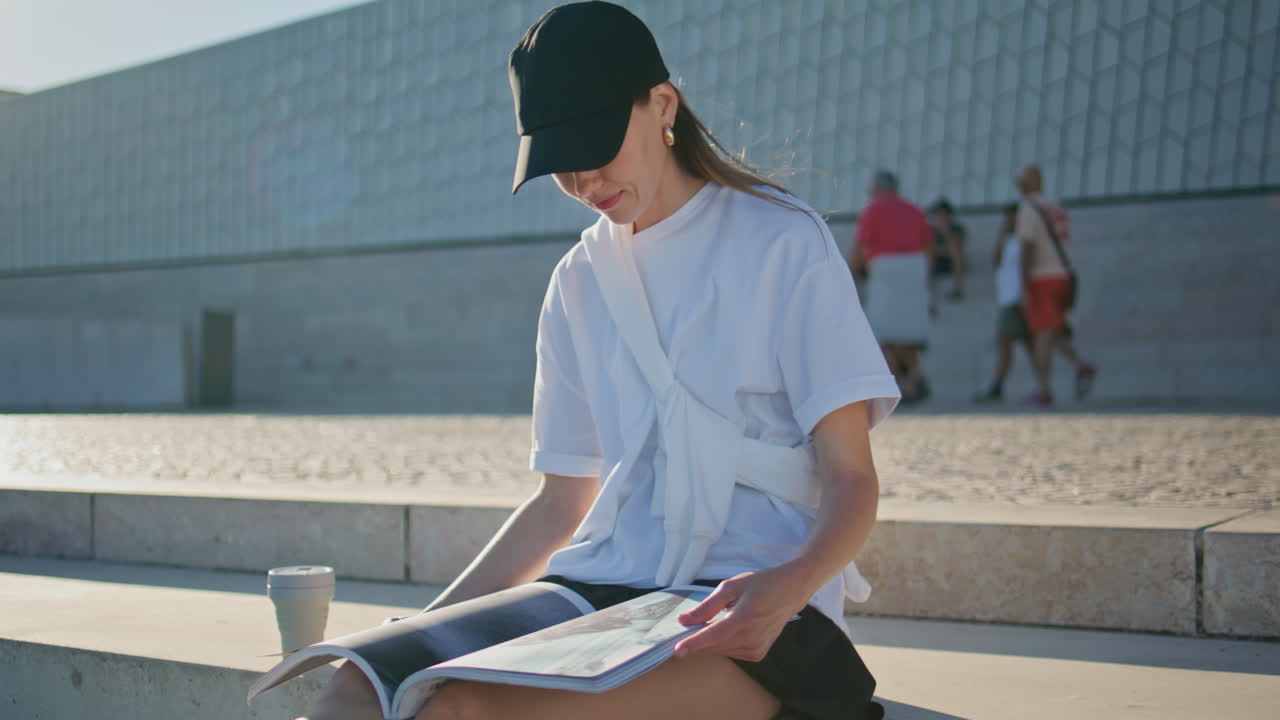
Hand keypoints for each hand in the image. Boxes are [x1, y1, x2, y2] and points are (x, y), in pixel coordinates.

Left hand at [672, 565, 813, 661]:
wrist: (791, 592)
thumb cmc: (761, 584)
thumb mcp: (731, 587)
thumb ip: (707, 606)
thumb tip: (684, 621)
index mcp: (745, 618)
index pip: (714, 635)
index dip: (694, 643)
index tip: (677, 650)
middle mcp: (752, 637)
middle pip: (715, 645)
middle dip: (697, 639)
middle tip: (687, 627)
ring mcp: (757, 648)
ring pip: (721, 650)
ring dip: (710, 641)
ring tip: (713, 622)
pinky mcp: (758, 654)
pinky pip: (731, 652)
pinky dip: (722, 644)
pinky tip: (726, 630)